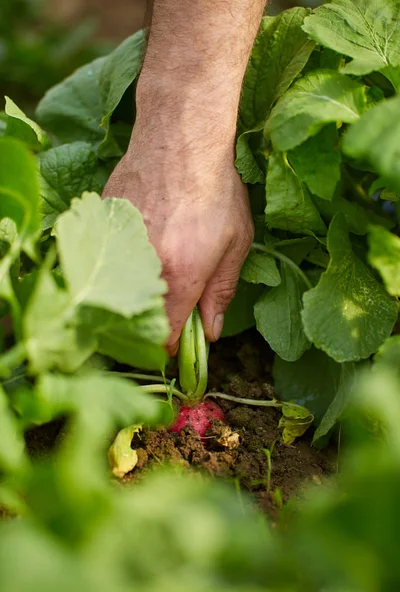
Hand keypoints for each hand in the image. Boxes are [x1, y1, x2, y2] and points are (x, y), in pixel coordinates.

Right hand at [103, 117, 253, 354]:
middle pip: (142, 316)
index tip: (181, 343)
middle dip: (155, 322)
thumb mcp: (236, 242)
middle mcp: (145, 267)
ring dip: (137, 293)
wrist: (180, 138)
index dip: (175, 346)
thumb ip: (222, 291)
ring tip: (156, 275)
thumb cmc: (216, 188)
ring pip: (121, 289)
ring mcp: (119, 245)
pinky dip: (122, 263)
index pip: (168, 334)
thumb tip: (213, 332)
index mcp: (181, 276)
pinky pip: (109, 258)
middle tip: (171, 309)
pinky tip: (140, 246)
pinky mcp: (104, 225)